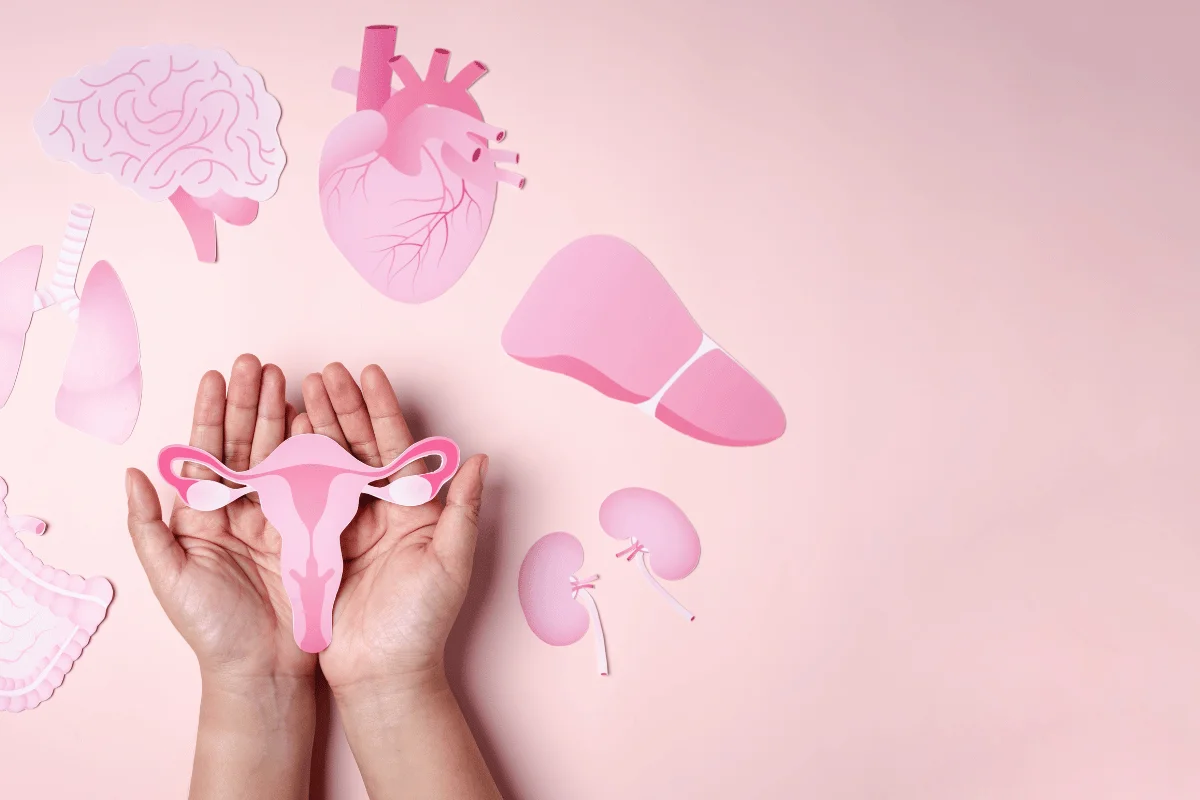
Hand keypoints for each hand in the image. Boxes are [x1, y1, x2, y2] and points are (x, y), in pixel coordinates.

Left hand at [125, 354, 314, 682]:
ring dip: (283, 415)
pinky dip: (316, 449)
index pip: (208, 452)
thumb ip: (147, 526)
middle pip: (246, 443)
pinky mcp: (313, 529)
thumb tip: (133, 473)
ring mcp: (280, 516)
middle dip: (251, 401)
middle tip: (258, 363)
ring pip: (281, 454)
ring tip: (288, 379)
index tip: (217, 376)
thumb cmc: (211, 629)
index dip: (212, 413)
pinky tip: (316, 421)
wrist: (264, 668)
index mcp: (206, 516)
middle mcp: (243, 509)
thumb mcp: (169, 577)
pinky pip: (314, 481)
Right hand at [289, 362, 487, 697]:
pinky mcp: (316, 547)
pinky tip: (280, 438)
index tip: (368, 373)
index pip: (396, 446)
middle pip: (358, 447)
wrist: (382, 674)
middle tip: (323, 371)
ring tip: (299, 390)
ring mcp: (345, 527)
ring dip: (316, 427)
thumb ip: (464, 509)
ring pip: (327, 464)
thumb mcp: (450, 562)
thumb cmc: (422, 623)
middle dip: (342, 407)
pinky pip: (301, 498)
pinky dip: (291, 467)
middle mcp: (378, 512)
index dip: (381, 409)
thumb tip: (482, 459)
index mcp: (412, 509)